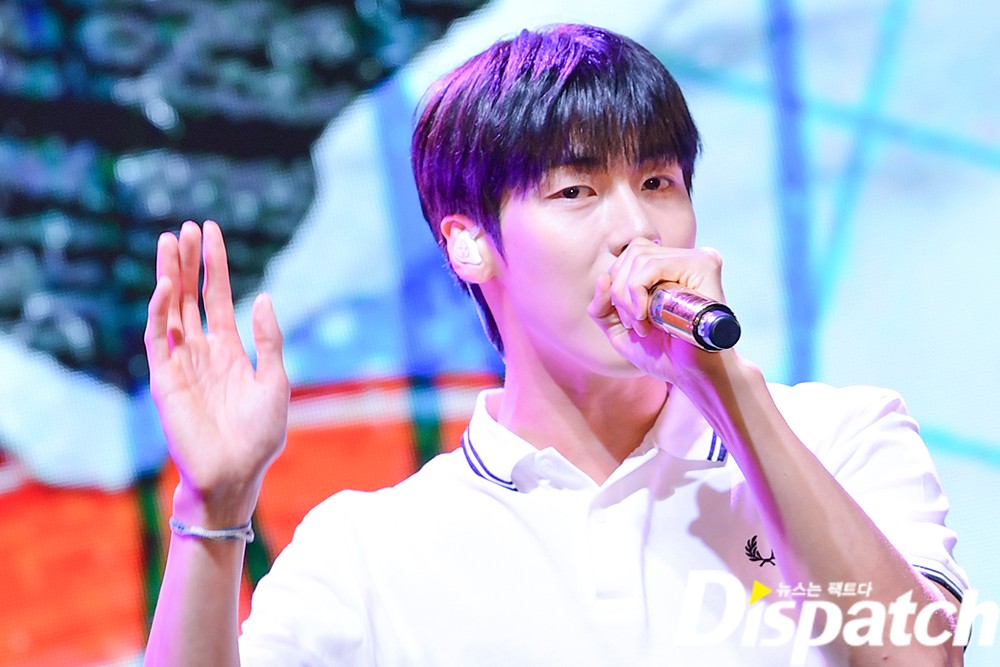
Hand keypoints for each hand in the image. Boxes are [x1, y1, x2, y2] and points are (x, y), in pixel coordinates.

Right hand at [144, 220, 289, 525]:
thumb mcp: (275, 380)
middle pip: (190, 296)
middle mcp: (201, 351)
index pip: (218, 297)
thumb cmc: (260, 435)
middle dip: (187, 262)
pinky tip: (163, 285)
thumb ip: (268, 340)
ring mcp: (180, 363)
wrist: (236, 474)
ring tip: (169, 241)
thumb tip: (263, 297)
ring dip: (169, 276)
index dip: (214, 265)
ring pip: (170, 310)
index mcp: (229, 350)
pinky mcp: (164, 380)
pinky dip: (158, 312)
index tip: (210, 231)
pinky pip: (156, 339)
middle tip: (185, 227)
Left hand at [587, 239, 733, 383]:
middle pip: (632, 252)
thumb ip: (603, 305)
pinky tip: (647, 317)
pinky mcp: (703, 265)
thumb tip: (603, 277)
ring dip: (629, 297)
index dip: (616, 286)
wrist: (691, 374)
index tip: (629, 321)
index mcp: (667, 268)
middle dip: (620, 292)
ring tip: (643, 326)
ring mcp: (696, 259)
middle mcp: (683, 258)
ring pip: (639, 257)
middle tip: (635, 326)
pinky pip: (653, 265)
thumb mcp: (620, 329)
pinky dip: (638, 292)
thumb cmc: (662, 353)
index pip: (628, 256)